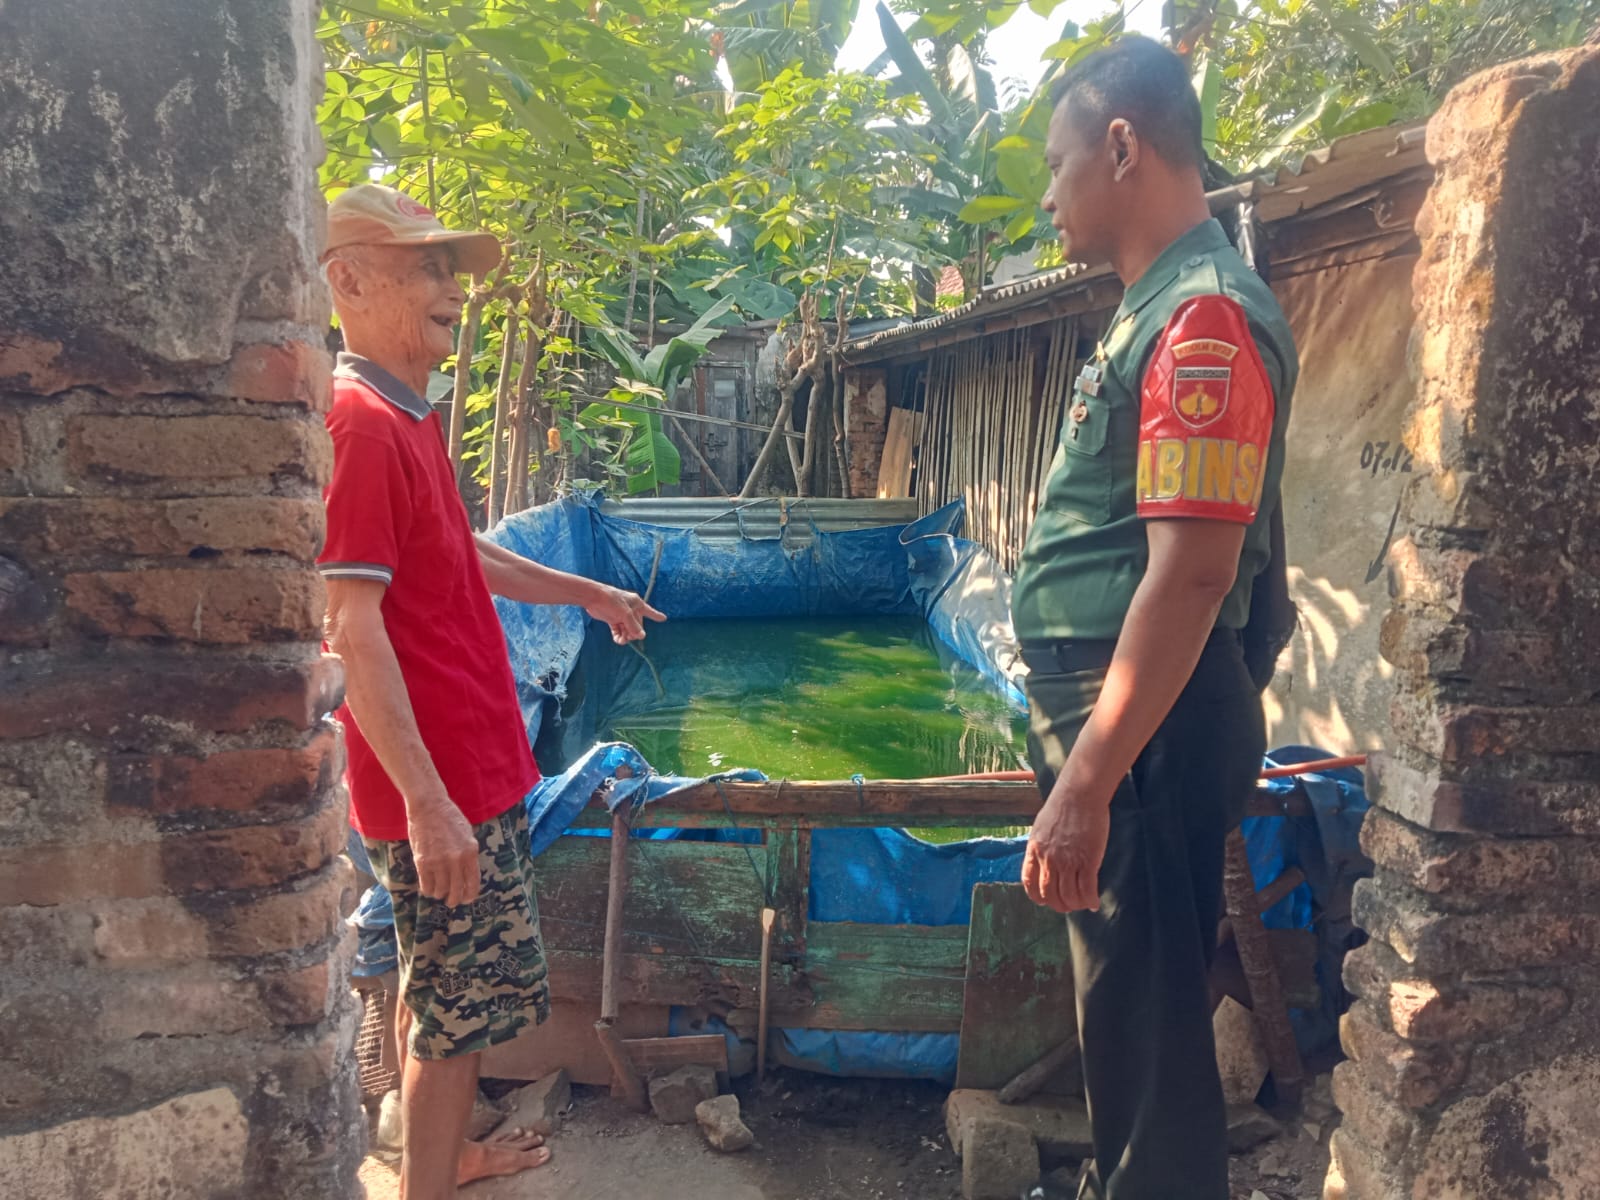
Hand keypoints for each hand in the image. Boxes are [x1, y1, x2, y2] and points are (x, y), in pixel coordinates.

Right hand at [407, 796, 480, 907]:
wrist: (429, 807)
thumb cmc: (450, 818)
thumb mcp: (468, 835)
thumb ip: (469, 854)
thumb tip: (467, 873)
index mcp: (471, 852)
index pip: (473, 882)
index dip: (470, 895)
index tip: (467, 899)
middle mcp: (456, 859)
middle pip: (456, 890)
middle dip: (454, 899)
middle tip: (452, 901)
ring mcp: (439, 861)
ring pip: (441, 890)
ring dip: (440, 894)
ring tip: (439, 893)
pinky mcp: (423, 862)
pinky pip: (426, 885)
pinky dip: (428, 890)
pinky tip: (429, 888)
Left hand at [585, 585, 665, 644]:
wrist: (593, 597)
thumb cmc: (611, 600)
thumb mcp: (625, 614)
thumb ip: (633, 626)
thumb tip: (642, 636)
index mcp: (637, 604)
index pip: (649, 611)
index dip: (656, 616)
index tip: (663, 618)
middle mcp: (630, 609)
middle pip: (637, 625)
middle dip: (633, 632)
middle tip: (628, 636)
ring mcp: (621, 615)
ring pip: (628, 629)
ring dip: (626, 636)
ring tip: (621, 640)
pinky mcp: (612, 619)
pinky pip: (619, 630)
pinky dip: (618, 636)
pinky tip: (617, 640)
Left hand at [1022, 788, 1110, 913]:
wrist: (1080, 794)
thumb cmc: (1062, 806)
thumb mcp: (1041, 827)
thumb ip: (1041, 846)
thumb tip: (1043, 858)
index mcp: (1034, 850)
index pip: (1029, 883)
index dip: (1037, 897)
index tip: (1045, 900)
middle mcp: (1049, 859)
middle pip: (1050, 894)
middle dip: (1059, 905)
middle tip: (1068, 906)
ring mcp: (1068, 861)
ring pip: (1069, 895)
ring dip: (1076, 904)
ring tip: (1082, 904)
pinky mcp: (1087, 860)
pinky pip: (1087, 889)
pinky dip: (1090, 900)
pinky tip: (1094, 902)